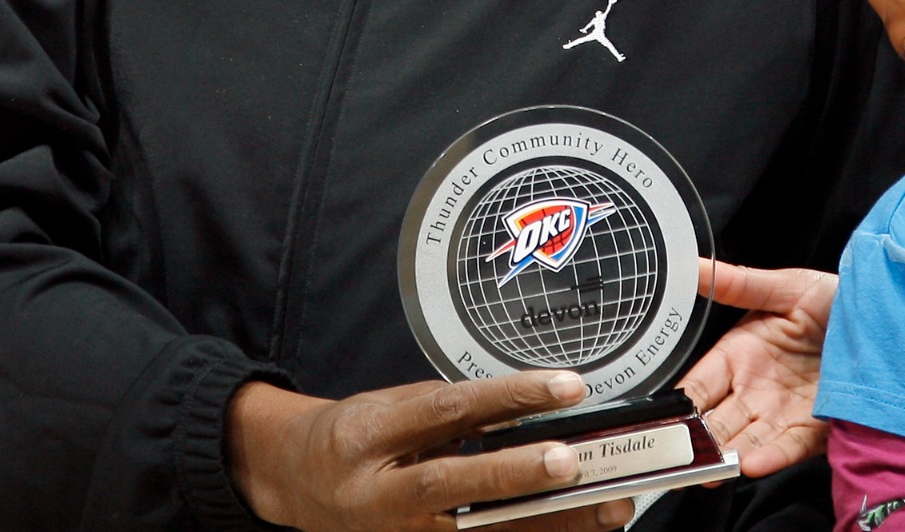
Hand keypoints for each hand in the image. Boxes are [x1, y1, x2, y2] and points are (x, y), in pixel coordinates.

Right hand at [225, 373, 632, 531]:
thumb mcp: (396, 406)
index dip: (511, 396)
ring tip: (603, 507)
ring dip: (547, 523)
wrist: (301, 483)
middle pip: (456, 485)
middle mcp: (383, 493)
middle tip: (573, 461)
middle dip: (519, 476)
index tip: (567, 387)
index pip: (451, 409)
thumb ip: (456, 409)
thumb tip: (533, 405)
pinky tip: (570, 531)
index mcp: (375, 433)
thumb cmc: (358, 437)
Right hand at [680, 259, 836, 477]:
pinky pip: (787, 447)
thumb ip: (740, 285)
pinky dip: (770, 457)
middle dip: (695, 443)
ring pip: (744, 441)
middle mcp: (754, 390)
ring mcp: (781, 412)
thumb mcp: (787, 288)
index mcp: (739, 354)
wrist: (884, 319)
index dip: (681, 406)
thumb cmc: (833, 300)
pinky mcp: (813, 429)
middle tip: (677, 458)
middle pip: (715, 423)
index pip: (698, 387)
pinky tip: (752, 464)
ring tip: (709, 470)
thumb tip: (695, 266)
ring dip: (726, 458)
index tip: (664, 421)